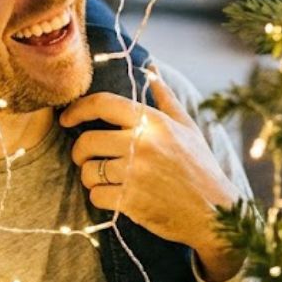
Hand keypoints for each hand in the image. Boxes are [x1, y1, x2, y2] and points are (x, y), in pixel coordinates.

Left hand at [59, 71, 243, 281]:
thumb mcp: (187, 127)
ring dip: (88, 176)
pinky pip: (96, 195)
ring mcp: (135, 174)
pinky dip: (99, 197)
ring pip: (88, 171)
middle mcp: (142, 144)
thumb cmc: (200, 166)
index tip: (67, 118)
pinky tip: (112, 195)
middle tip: (83, 156)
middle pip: (87, 140)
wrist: (215, 212)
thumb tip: (151, 69)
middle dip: (78, 150)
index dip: (78, 108)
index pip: (103, 104)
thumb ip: (165, 97)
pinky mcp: (131, 202)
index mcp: (153, 122)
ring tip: (101, 177)